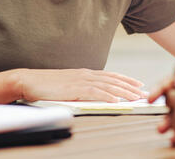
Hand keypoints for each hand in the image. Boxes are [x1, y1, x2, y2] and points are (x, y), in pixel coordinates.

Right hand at [17, 68, 145, 101]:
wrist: (30, 81)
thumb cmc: (47, 85)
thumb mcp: (68, 85)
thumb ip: (82, 88)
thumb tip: (94, 95)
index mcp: (85, 73)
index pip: (110, 75)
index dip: (126, 80)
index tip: (138, 84)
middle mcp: (86, 74)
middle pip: (113, 79)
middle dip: (130, 86)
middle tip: (144, 92)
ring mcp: (81, 80)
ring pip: (108, 85)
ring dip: (124, 91)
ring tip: (136, 97)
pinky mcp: (74, 87)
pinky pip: (95, 92)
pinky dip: (107, 95)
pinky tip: (117, 100)